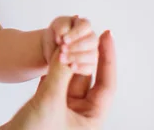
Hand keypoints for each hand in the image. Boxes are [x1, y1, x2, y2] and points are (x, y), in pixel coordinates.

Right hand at [1, 30, 115, 129]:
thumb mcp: (49, 102)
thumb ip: (58, 74)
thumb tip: (66, 49)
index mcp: (91, 119)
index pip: (106, 84)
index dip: (107, 58)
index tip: (105, 36)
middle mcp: (80, 114)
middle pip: (87, 78)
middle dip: (83, 55)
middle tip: (81, 33)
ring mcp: (63, 109)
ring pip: (69, 77)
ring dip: (65, 60)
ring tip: (65, 39)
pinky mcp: (46, 105)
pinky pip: (54, 81)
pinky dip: (52, 67)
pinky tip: (52, 52)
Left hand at [42, 16, 98, 75]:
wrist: (52, 48)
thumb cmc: (55, 34)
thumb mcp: (55, 26)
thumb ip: (61, 27)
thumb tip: (63, 38)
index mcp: (83, 25)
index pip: (86, 26)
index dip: (76, 33)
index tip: (64, 39)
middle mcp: (91, 37)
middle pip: (92, 40)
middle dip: (77, 46)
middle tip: (62, 49)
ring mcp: (93, 51)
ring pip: (92, 55)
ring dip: (76, 57)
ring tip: (61, 58)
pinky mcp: (90, 64)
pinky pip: (90, 67)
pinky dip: (80, 68)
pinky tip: (71, 67)